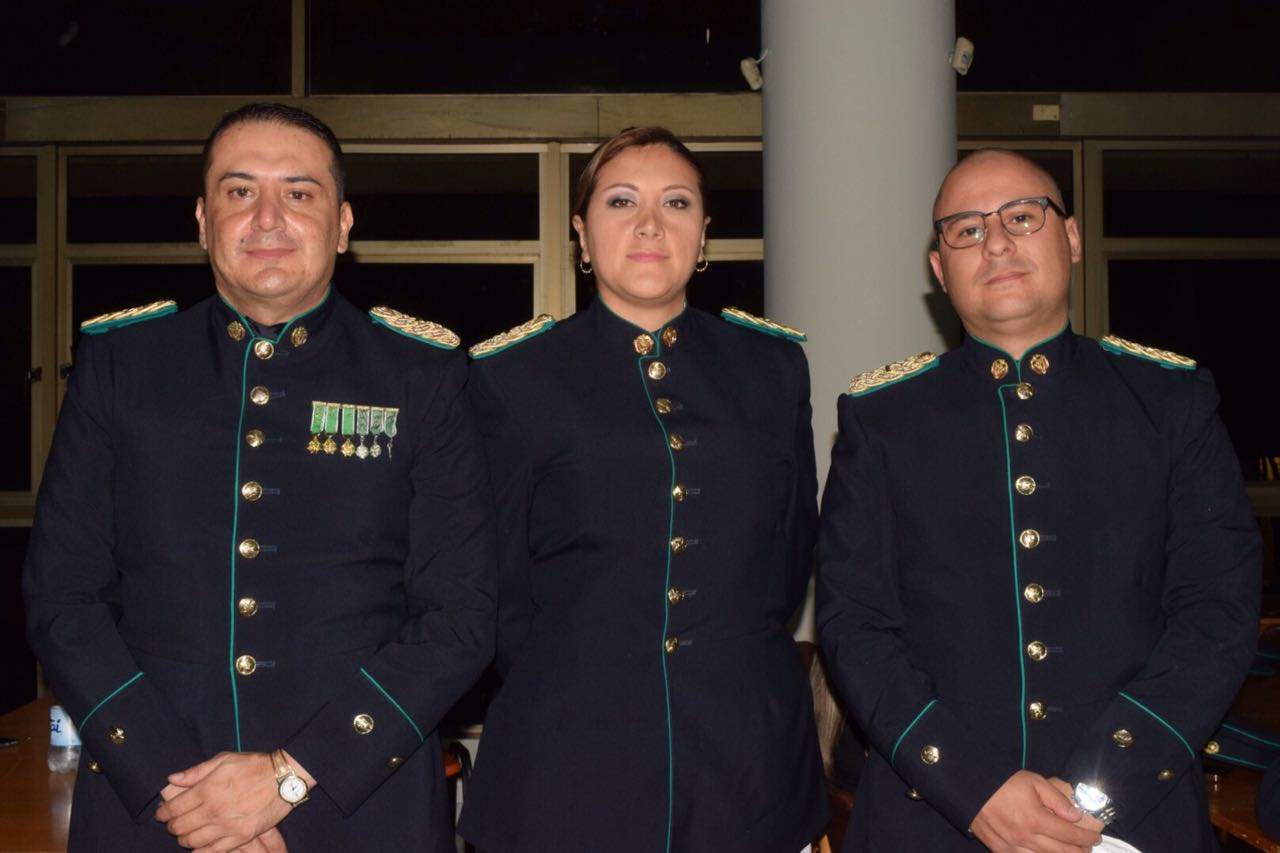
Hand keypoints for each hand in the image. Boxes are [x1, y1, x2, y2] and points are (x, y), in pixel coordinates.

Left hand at [155, 751, 294, 851]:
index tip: (162, 814)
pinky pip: (213, 851)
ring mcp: (227, 826)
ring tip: (186, 834)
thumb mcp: (224, 760)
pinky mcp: (241, 837)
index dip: (163, 813)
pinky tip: (199, 845)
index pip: (174, 808)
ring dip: (184, 839)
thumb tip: (173, 779)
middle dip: (172, 826)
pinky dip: (201, 850)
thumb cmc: (254, 766)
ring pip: (193, 841)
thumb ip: (196, 771)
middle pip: (180, 827)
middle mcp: (214, 810)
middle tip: (173, 824)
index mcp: (207, 789)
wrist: (284, 778)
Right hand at [969, 769, 1103, 852]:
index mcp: (1036, 819)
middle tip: (1088, 848)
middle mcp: (1026, 837)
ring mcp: (1012, 846)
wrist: (971, 788)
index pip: (1070, 834)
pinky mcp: (1001, 850)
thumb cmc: (1003, 782)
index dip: (1086, 838)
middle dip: (1079, 851)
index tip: (1096, 838)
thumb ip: (1056, 799)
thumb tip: (1075, 816)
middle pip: (1061, 851)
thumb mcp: (1033, 781)